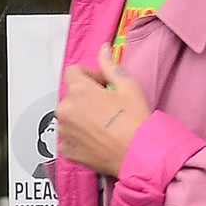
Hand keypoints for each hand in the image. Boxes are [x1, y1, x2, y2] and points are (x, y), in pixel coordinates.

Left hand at [55, 47, 150, 178]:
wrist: (140, 155)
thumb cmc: (136, 121)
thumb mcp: (128, 87)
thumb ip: (110, 66)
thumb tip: (103, 50)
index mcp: (79, 91)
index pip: (73, 71)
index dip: (90, 76)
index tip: (103, 86)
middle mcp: (66, 110)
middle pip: (71, 95)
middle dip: (85, 98)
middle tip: (107, 108)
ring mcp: (65, 132)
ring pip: (69, 116)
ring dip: (81, 117)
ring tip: (103, 126)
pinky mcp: (68, 150)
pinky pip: (68, 138)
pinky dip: (79, 137)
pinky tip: (97, 139)